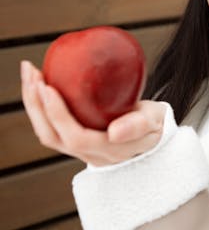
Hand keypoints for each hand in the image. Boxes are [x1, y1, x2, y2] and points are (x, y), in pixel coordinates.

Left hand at [21, 60, 164, 166]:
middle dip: (36, 105)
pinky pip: (50, 128)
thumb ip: (138, 125)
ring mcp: (80, 151)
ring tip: (30, 76)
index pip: (76, 137)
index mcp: (111, 151)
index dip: (58, 114)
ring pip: (46, 134)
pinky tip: (37, 85)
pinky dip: (39, 107)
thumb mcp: (156, 121)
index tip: (48, 86)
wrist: (155, 136)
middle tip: (32, 73)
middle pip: (52, 136)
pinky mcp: (75, 142)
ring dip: (33, 105)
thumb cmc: (156, 124)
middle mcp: (91, 155)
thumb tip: (114, 132)